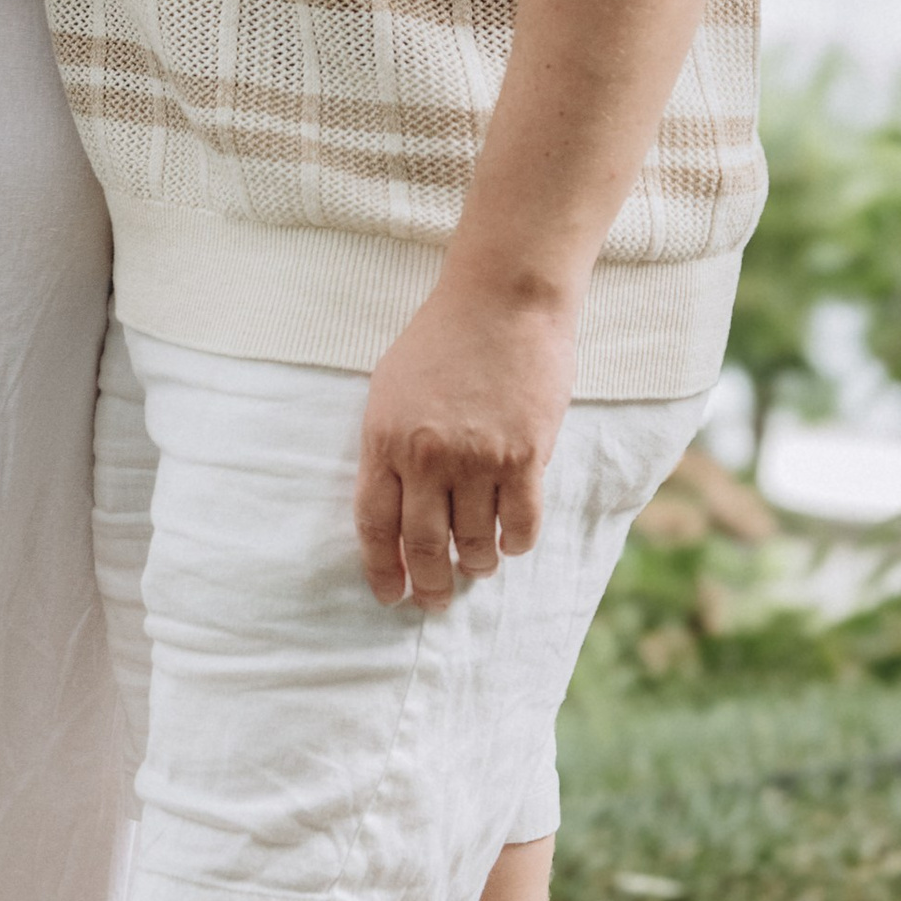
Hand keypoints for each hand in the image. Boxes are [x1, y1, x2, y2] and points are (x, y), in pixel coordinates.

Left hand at [355, 280, 578, 609]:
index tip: (390, 594)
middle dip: (429, 584)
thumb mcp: (391, 389)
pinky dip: (516, 543)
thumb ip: (389, 447)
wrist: (502, 300)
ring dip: (476, 563)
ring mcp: (478, 459)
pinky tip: (511, 542)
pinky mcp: (525, 457)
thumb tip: (393, 509)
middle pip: (424, 545)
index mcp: (385, 440)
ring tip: (478, 564)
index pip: (375, 525)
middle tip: (435, 600)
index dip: (382, 569)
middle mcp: (427, 457)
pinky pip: (521, 525)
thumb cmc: (443, 339)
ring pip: (475, 542)